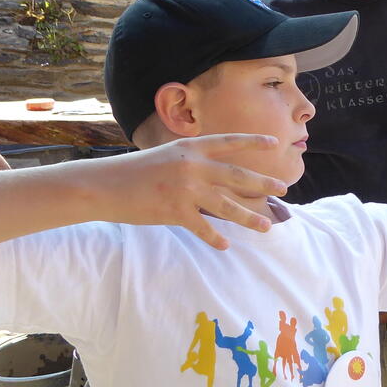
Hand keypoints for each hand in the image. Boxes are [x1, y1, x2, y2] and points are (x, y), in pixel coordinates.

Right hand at [87, 135, 286, 249]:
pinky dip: (215, 238)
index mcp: (190, 148)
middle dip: (263, 183)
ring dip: (249, 218)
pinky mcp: (175, 211)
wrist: (103, 185)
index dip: (253, 142)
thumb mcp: (166, 156)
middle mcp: (192, 165)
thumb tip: (215, 174)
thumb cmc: (133, 171)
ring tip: (266, 227)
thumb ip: (191, 161)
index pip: (229, 141)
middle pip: (237, 175)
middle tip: (283, 189)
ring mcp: (185, 189)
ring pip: (226, 206)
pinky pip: (203, 228)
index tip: (275, 142)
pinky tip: (226, 245)